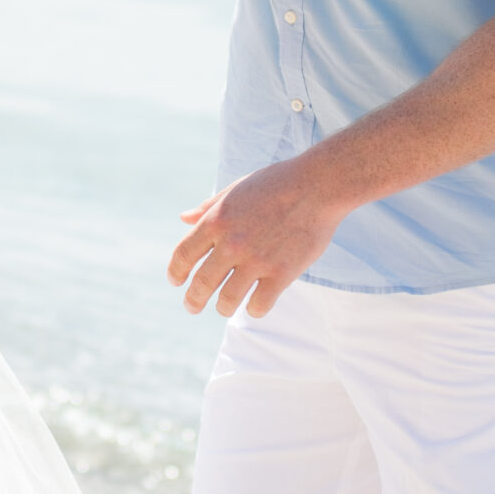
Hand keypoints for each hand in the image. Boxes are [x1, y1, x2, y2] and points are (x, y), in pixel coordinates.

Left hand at [168, 155, 350, 318]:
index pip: (183, 255)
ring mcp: (257, 260)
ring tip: (223, 308)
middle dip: (193, 300)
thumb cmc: (275, 184)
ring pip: (227, 300)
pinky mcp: (282, 274)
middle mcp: (232, 243)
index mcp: (216, 220)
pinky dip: (253, 310)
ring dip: (222, 308)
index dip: (176, 272)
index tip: (176, 282)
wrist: (318, 186)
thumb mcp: (235, 189)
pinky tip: (254, 306)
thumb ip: (208, 207)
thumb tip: (183, 218)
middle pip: (201, 283)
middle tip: (192, 307)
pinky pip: (259, 305)